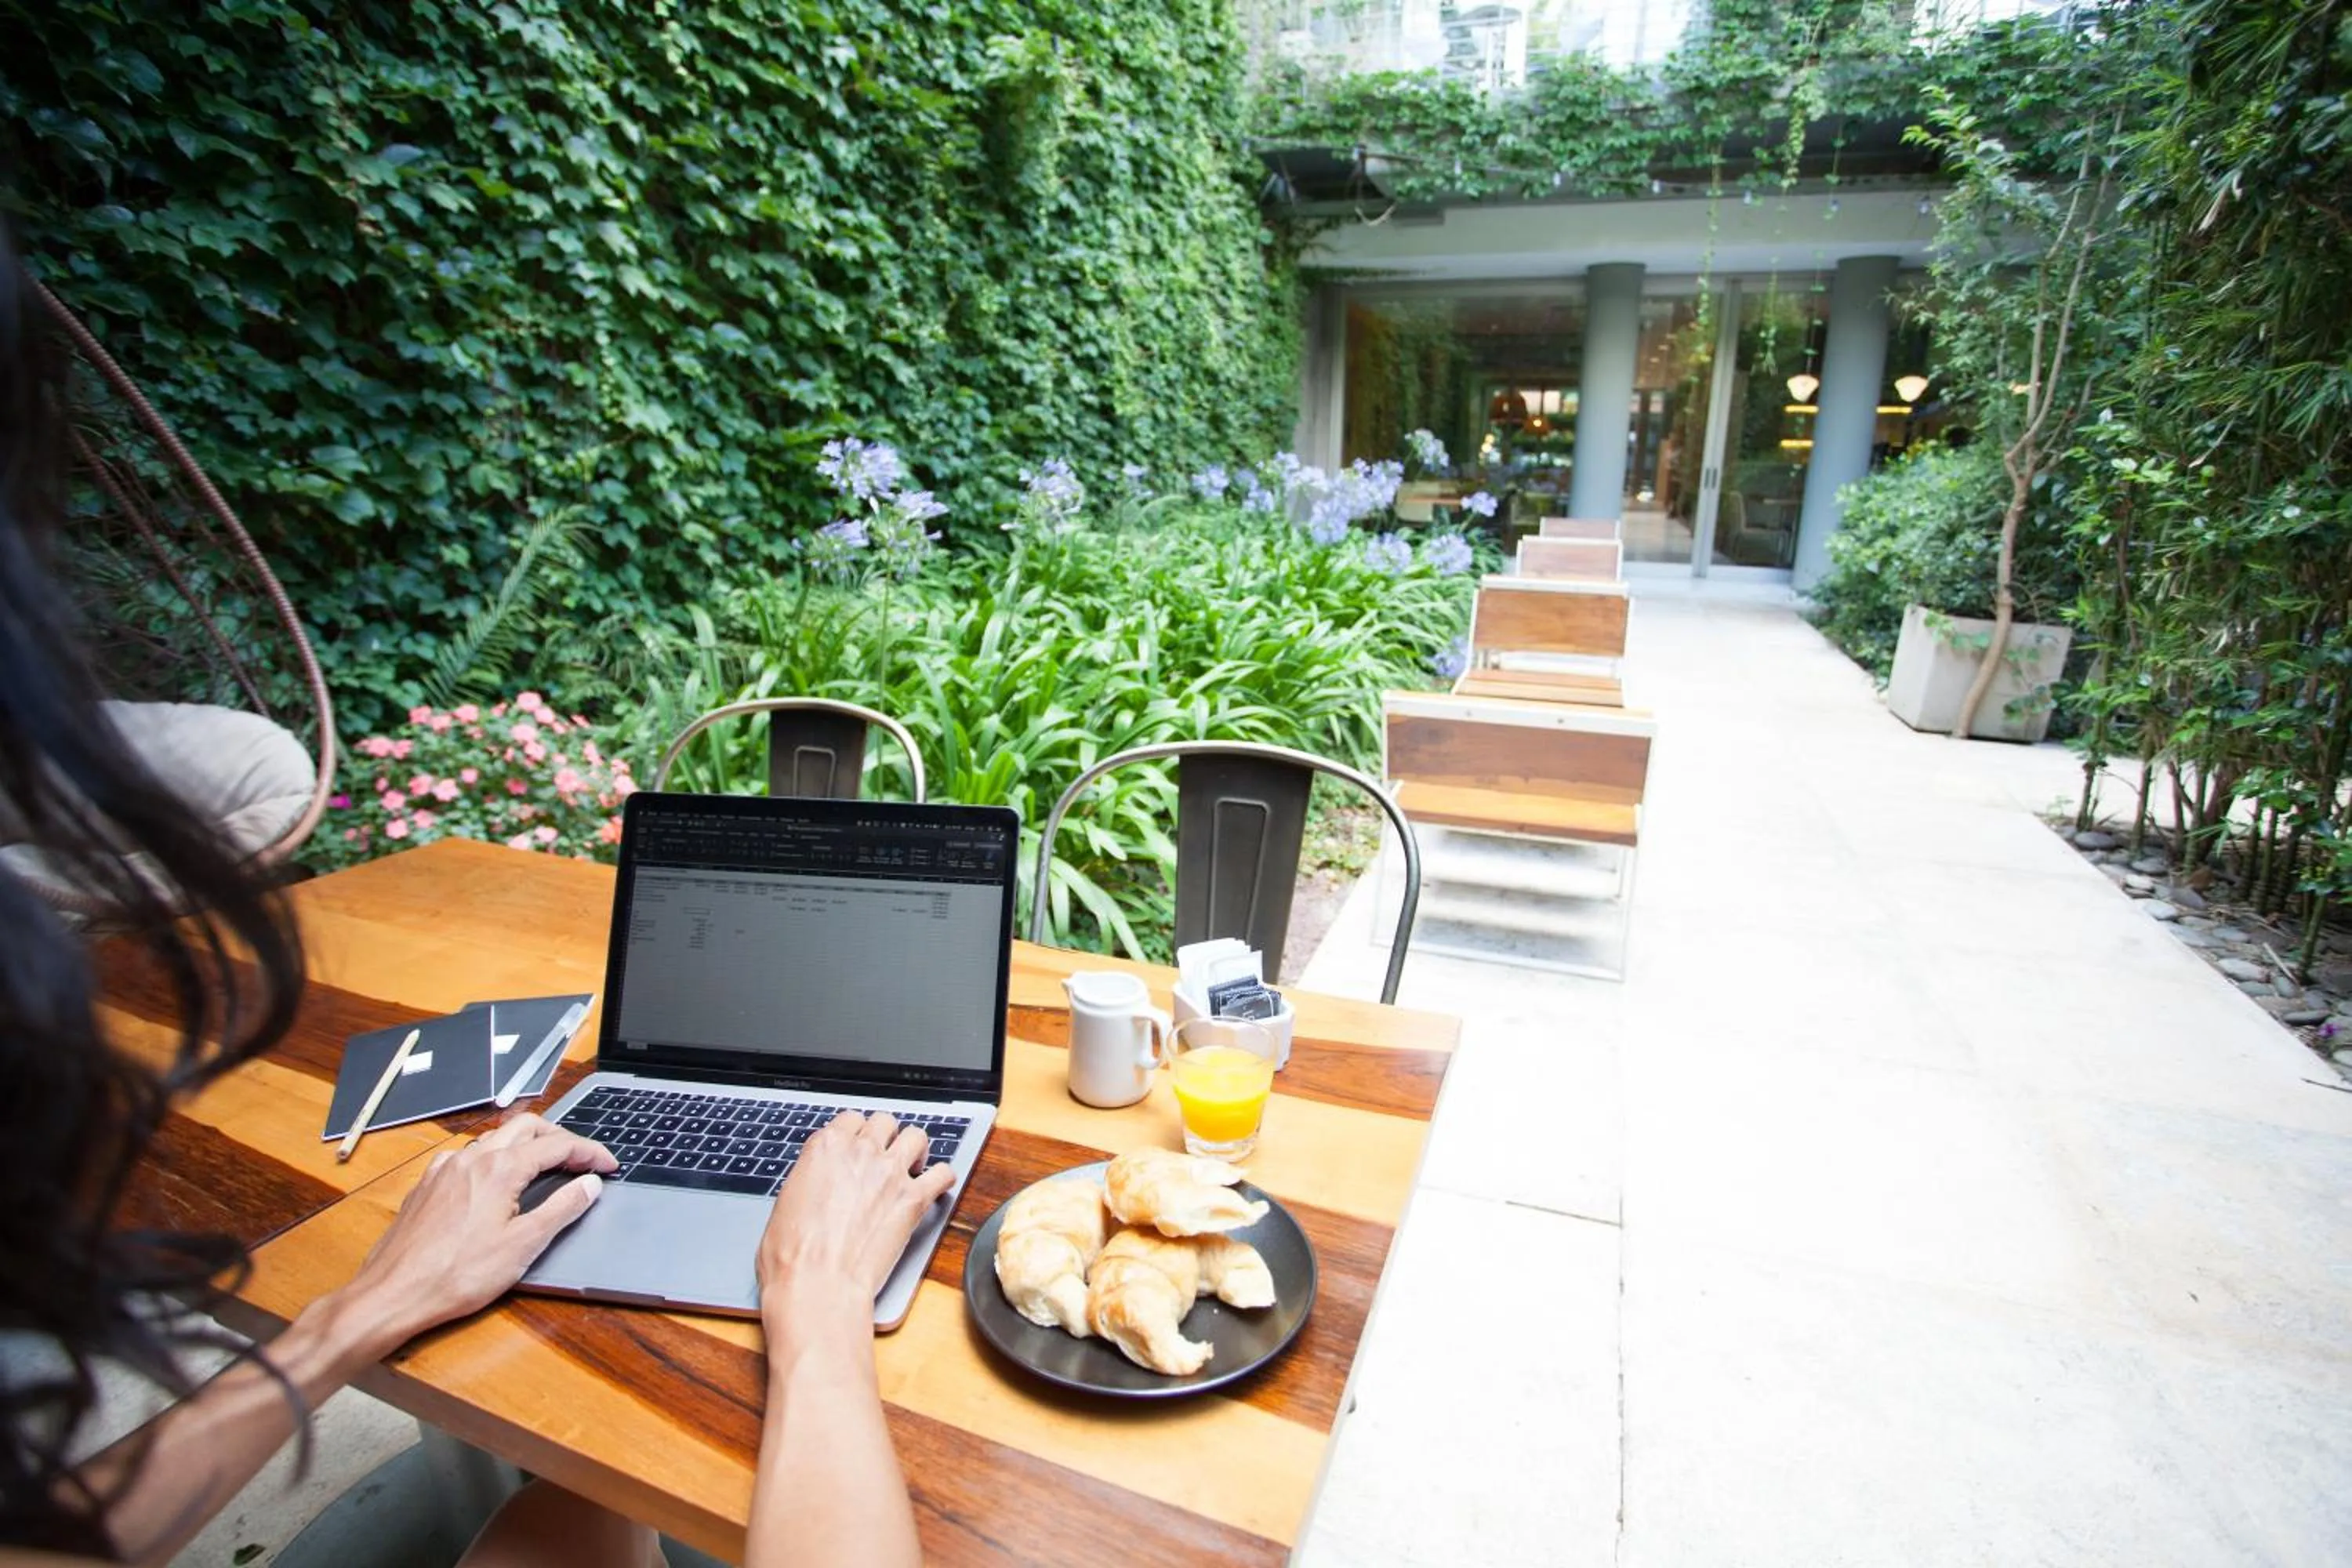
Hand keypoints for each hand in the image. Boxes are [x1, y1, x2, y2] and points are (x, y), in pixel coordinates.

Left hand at [334, 1112, 617, 1352]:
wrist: (393, 1294)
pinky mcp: (427, 1185)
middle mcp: (471, 1158)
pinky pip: (467, 1156)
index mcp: (499, 1168)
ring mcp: (444, 1169)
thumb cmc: (457, 1275)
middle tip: (581, 1159)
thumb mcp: (523, 1246)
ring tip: (544, 1166)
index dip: (589, 1152)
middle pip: (526, 1127)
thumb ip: (561, 1209)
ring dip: (525, 1144)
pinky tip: (493, 1181)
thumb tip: (589, 1184)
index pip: (557, 1145)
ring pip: (494, 1138)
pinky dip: (492, 1157)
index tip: (608, 1165)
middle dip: (559, 1136)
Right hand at [757, 1112, 954, 1341]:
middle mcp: (860, 1152)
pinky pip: (943, 1173)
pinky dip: (942, 1178)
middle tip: (885, 1156)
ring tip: (912, 1166)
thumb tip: (817, 1181)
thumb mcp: (786, 1201)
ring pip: (916, 1136)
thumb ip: (810, 1178)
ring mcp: (889, 1173)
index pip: (850, 1120)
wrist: (816, 1283)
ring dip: (915, 1149)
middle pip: (884, 1122)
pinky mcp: (913, 1199)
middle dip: (886, 1136)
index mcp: (824, 1148)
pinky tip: (937, 1187)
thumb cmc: (791, 1254)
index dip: (857, 1133)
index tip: (859, 1146)